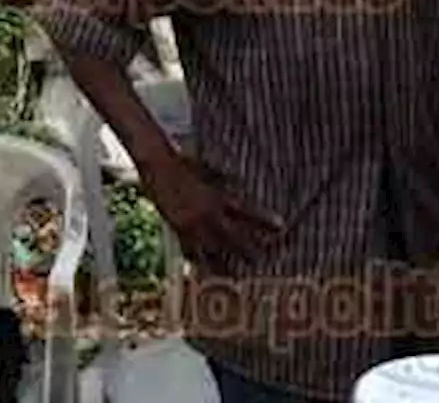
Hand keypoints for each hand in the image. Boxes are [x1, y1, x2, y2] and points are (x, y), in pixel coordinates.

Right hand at [145, 152, 283, 269]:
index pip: (246, 210)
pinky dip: (197, 260)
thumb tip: (239, 184)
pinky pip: (189, 249)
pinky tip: (202, 269)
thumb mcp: (208, 170)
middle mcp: (206, 213)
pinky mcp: (176, 228)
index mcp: (217, 196)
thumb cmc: (182, 162)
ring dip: (223, 264)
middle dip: (247, 251)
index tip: (281, 227)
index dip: (264, 219)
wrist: (157, 164)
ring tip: (233, 276)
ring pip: (211, 250)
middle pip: (232, 237)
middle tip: (259, 262)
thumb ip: (223, 181)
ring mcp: (191, 223)